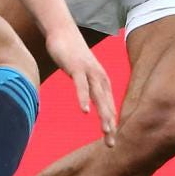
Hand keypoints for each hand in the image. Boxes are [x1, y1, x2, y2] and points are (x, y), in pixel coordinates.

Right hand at [44, 26, 117, 146]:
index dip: (111, 124)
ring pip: (98, 97)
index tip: (112, 142)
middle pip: (107, 105)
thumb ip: (88, 87)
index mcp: (102, 81)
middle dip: (110, 125)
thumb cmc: (72, 54)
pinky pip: (80, 86)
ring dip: (102, 114)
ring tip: (106, 131)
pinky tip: (84, 111)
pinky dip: (83, 98)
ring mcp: (89, 72)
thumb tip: (90, 104)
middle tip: (112, 144)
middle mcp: (99, 78)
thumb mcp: (83, 73)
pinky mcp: (76, 67)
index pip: (109, 107)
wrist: (62, 31)